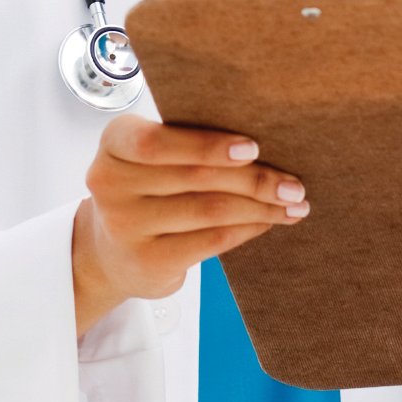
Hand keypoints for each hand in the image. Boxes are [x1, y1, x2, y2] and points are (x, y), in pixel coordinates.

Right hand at [72, 114, 307, 335]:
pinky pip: (211, 240)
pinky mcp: (148, 260)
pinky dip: (247, 229)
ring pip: (210, 210)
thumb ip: (186, 142)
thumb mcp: (147, 157)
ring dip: (260, 207)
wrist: (109, 251)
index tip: (253, 148)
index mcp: (114, 142)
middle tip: (293, 185)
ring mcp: (126, 226)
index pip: (156, 141)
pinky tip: (266, 222)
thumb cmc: (143, 190)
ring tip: (292, 204)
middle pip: (195, 178)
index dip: (207, 145)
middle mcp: (111, 183)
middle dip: (254, 180)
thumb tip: (262, 146)